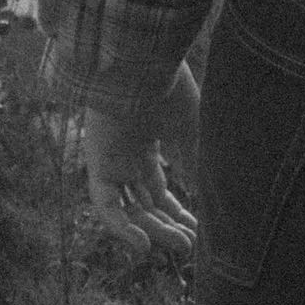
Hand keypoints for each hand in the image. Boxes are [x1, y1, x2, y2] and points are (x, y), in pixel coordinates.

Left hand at [80, 67, 198, 266]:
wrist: (142, 59)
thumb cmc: (170, 86)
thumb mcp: (192, 130)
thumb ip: (195, 163)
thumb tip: (206, 195)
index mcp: (147, 144)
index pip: (157, 189)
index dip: (176, 211)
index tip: (197, 227)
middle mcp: (127, 156)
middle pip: (143, 203)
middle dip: (167, 225)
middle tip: (190, 244)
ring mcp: (112, 160)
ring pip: (127, 208)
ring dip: (152, 230)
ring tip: (180, 245)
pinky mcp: (98, 163)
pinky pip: (105, 205)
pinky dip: (122, 228)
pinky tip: (144, 245)